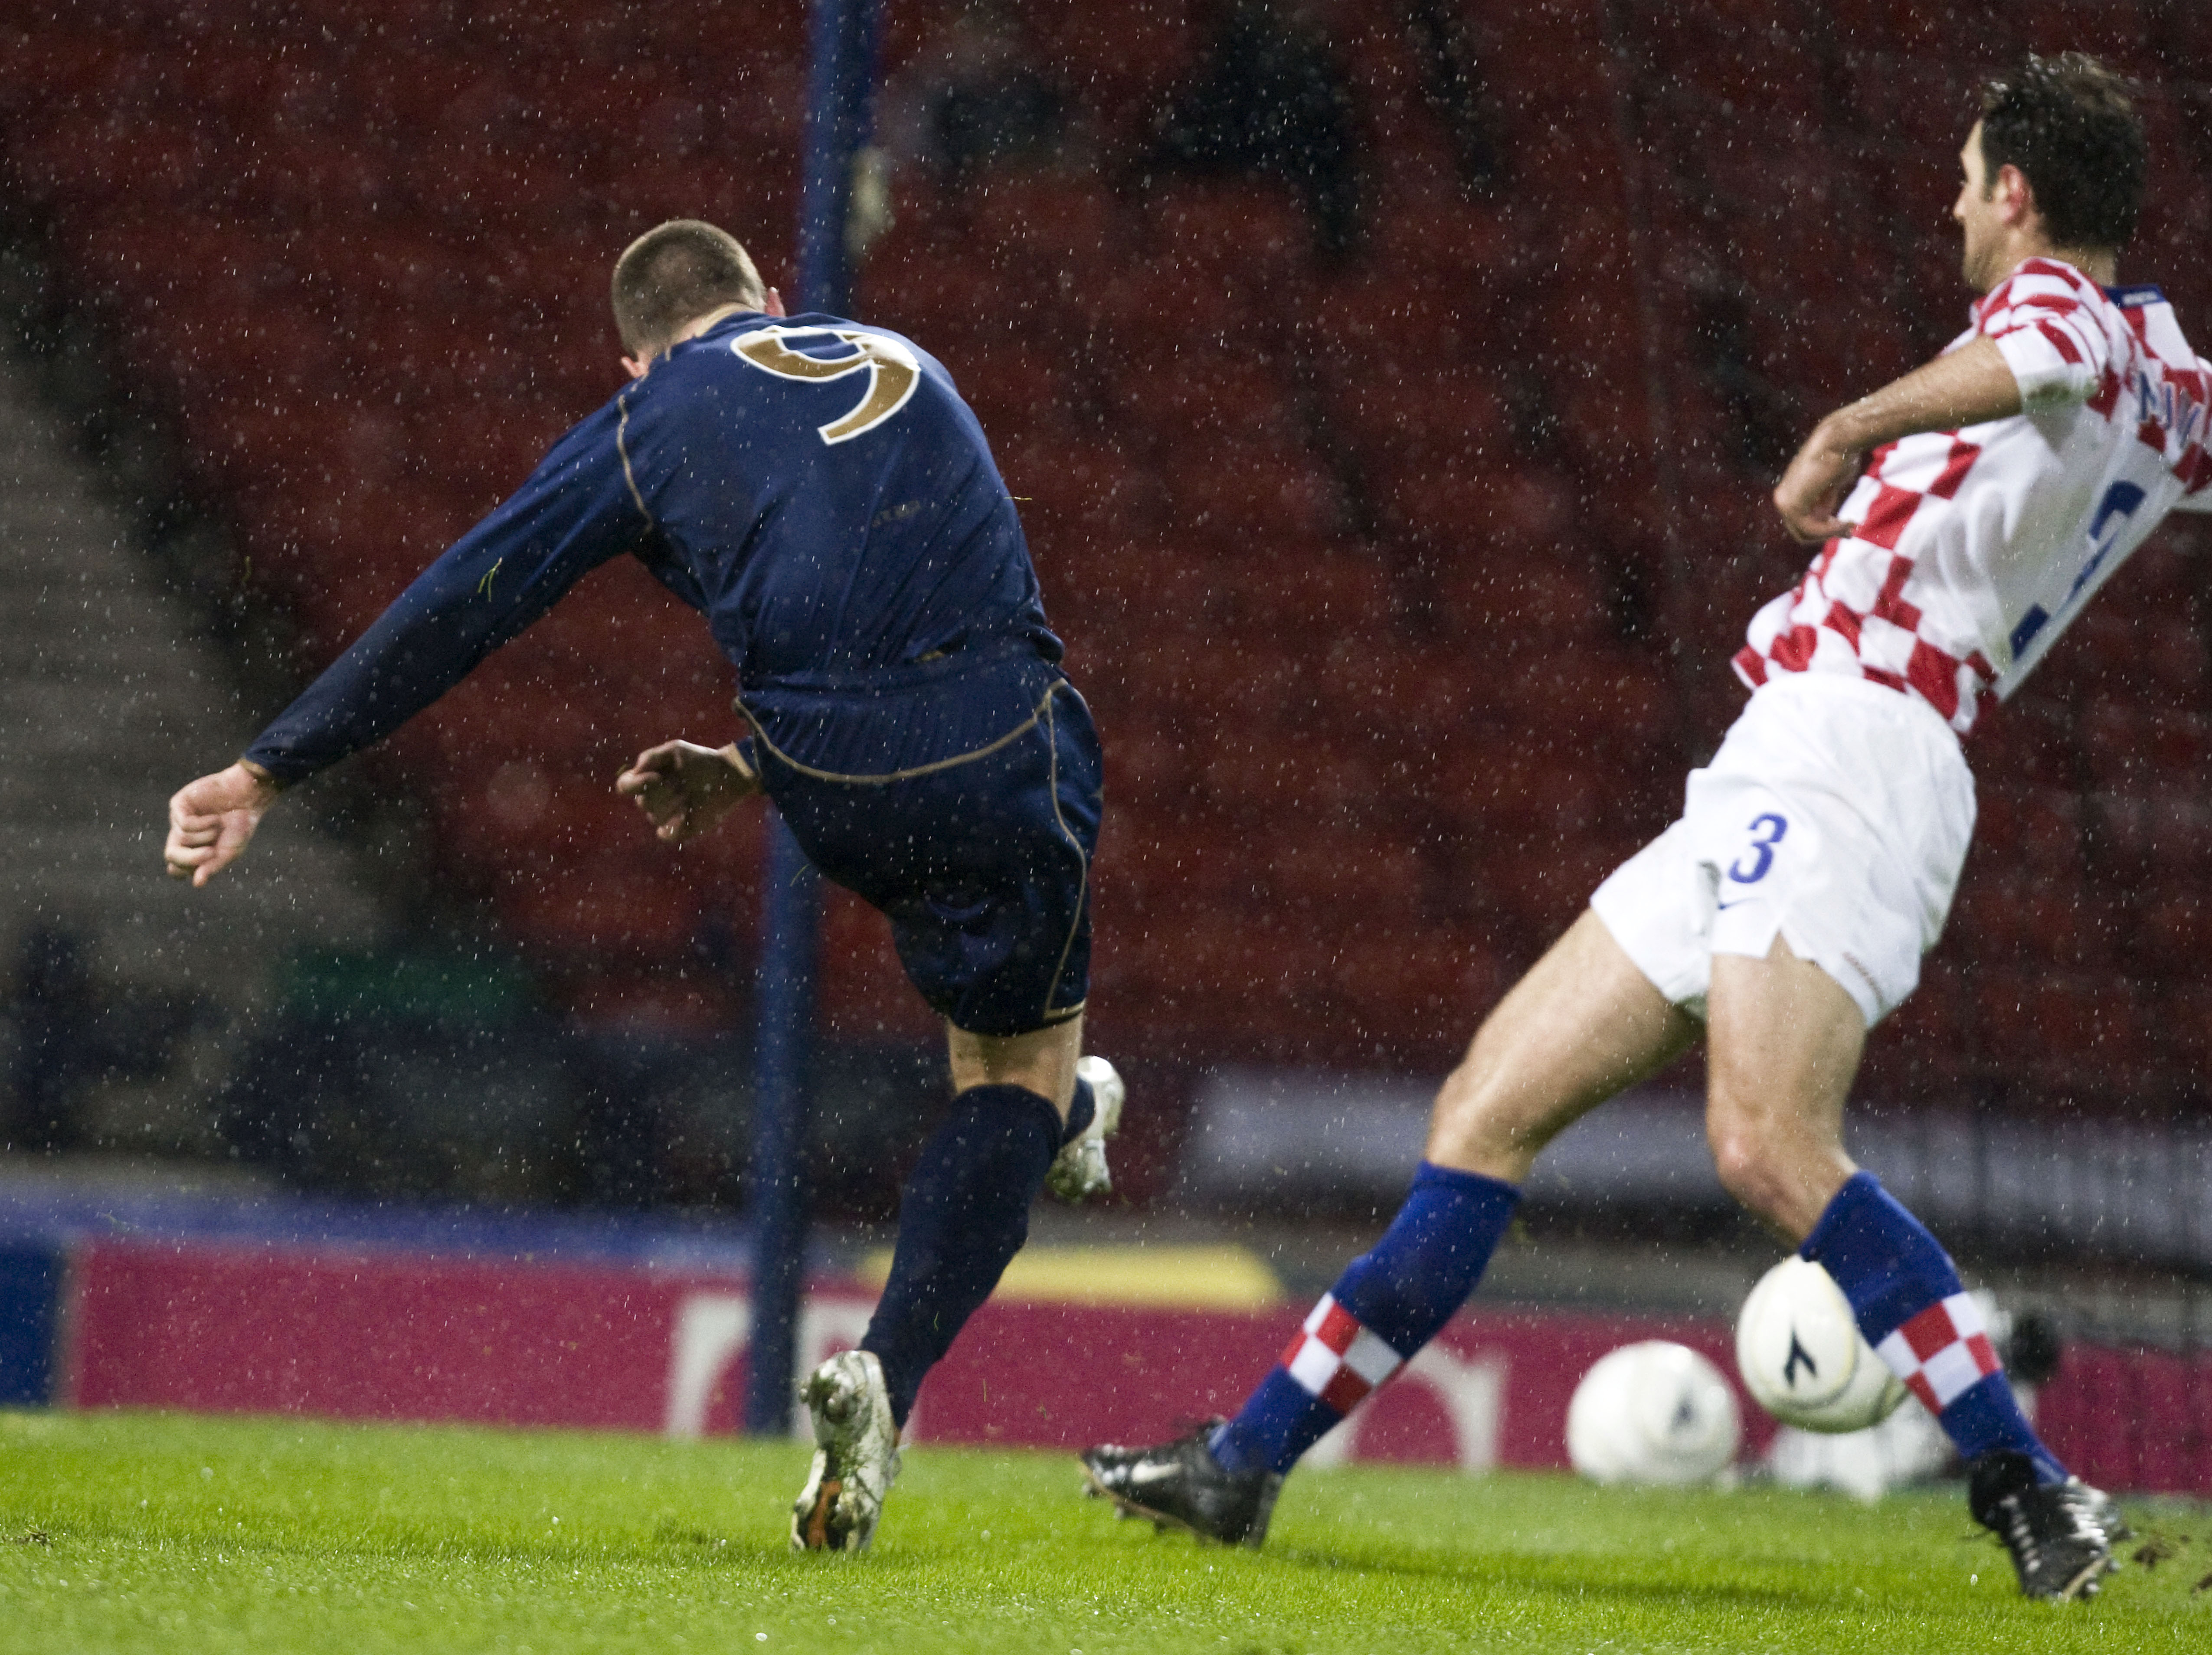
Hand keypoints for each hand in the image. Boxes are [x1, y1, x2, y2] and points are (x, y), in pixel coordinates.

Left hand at [165, 762, 282, 885]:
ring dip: (205, 836)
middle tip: (211, 853)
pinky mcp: (178, 805)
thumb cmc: (240, 825)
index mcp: (192, 851)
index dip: (189, 870)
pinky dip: (202, 824)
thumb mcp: (230, 852)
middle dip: (191, 858)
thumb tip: (197, 883)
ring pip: (181, 839)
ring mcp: (178, 820)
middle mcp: (181, 836)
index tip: (209, 862)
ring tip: (219, 826)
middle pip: (171, 856)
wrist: (247, 797)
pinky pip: (184, 824)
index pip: (176, 870)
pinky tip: (215, 818)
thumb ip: (213, 867)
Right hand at [615, 740, 760, 842]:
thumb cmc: (700, 760)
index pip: (624, 786)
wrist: (726, 775)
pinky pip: (666, 835)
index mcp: (647, 779)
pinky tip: (687, 814)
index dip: (635, 784)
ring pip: (655, 817)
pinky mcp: (680, 829)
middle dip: (666, 791)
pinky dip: (674, 826)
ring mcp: (666, 815)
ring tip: (690, 794)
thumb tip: (635, 772)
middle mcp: (653, 799)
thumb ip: (651, 757)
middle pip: (643, 803)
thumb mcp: (675, 750)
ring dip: (673, 804)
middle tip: (683, 783)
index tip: (657, 777)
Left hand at [1772, 418, 1864, 543]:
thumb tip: (1824, 519)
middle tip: (1850, 532)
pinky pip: (1810, 529)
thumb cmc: (1839, 456)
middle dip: (1827, 534)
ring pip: (1806, 534)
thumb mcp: (1830, 486)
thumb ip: (1823, 502)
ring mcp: (1784, 503)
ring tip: (1851, 524)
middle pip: (1802, 532)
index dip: (1825, 530)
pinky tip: (1847, 522)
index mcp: (1790, 493)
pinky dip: (1830, 530)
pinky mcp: (1792, 506)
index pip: (1803, 523)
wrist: (1838, 441)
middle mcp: (1782, 499)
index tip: (1847, 527)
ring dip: (1831, 532)